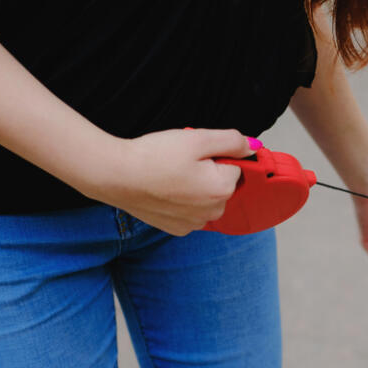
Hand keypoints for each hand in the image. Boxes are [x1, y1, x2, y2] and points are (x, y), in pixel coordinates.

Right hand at [83, 128, 254, 235]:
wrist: (115, 176)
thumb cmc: (154, 155)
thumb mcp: (198, 138)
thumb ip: (232, 141)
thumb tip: (253, 147)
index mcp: (222, 189)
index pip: (236, 167)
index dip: (217, 156)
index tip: (195, 153)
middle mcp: (213, 212)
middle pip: (222, 185)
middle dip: (209, 172)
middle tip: (181, 161)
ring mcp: (195, 223)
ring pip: (207, 199)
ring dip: (196, 187)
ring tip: (170, 175)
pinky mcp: (177, 229)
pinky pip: (191, 212)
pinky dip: (182, 201)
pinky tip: (164, 189)